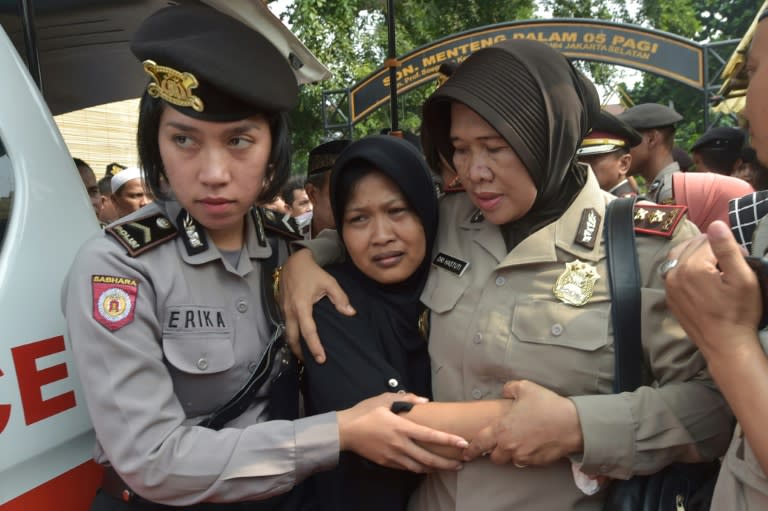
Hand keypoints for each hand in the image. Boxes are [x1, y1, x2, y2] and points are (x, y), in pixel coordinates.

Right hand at [279, 249, 354, 362]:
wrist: (293, 262)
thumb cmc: (312, 272)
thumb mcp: (329, 282)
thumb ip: (340, 298)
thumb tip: (350, 313)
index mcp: (301, 306)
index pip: (308, 331)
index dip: (315, 346)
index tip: (322, 359)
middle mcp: (290, 311)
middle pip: (292, 338)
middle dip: (300, 352)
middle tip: (312, 362)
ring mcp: (283, 310)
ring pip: (288, 333)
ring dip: (295, 345)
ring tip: (306, 354)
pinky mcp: (282, 308)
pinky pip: (287, 326)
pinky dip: (293, 335)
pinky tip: (301, 338)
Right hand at [338, 393, 467, 472]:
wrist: (345, 431)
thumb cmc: (365, 412)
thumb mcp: (385, 399)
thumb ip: (407, 399)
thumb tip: (425, 401)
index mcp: (402, 427)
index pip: (431, 435)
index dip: (449, 440)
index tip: (463, 443)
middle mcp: (400, 444)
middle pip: (429, 458)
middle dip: (447, 464)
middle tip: (461, 465)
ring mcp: (393, 456)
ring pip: (419, 467)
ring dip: (434, 469)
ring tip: (446, 468)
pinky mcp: (387, 463)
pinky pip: (407, 468)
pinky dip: (418, 468)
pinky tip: (424, 466)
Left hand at [463, 380, 582, 465]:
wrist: (571, 423)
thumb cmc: (546, 404)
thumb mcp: (525, 388)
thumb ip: (509, 388)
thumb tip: (505, 391)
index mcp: (501, 429)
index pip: (479, 443)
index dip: (471, 450)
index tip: (467, 453)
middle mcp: (509, 446)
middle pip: (495, 457)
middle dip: (496, 451)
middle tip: (502, 443)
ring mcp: (524, 456)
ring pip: (512, 461)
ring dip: (512, 454)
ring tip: (520, 443)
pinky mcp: (537, 462)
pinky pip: (528, 462)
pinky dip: (528, 456)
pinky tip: (534, 445)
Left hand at [664, 220, 761, 360]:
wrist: (725, 345)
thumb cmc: (739, 312)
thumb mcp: (742, 278)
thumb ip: (727, 249)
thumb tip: (716, 223)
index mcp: (691, 267)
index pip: (709, 241)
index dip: (728, 247)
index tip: (740, 260)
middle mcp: (674, 273)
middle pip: (692, 246)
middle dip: (710, 249)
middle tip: (728, 263)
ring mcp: (668, 286)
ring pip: (678, 256)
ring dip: (694, 254)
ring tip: (714, 265)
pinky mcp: (669, 296)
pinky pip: (673, 271)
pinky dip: (685, 267)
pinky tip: (701, 276)